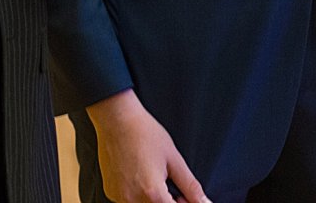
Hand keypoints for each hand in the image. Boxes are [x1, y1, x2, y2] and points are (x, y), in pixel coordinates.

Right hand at [87, 90, 210, 202]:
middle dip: (168, 201)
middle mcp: (133, 200)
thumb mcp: (174, 159)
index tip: (185, 196)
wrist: (117, 120)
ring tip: (155, 176)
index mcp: (152, 193)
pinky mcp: (111, 192)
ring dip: (154, 198)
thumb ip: (190, 186)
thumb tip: (204, 201)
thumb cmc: (145, 134)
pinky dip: (139, 194)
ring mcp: (120, 197)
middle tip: (171, 184)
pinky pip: (130, 200)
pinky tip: (140, 175)